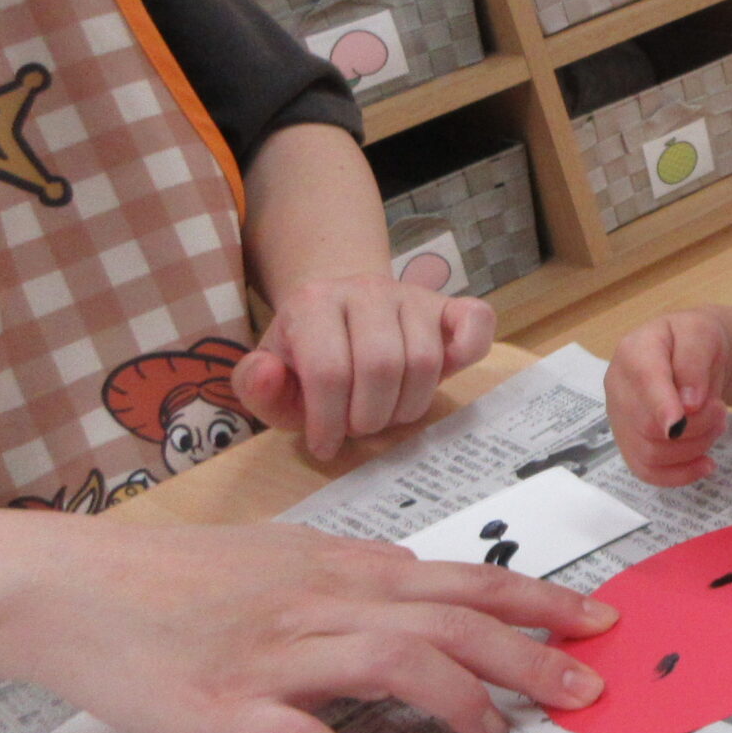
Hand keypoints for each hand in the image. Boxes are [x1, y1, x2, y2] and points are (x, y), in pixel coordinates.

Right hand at [3, 521, 617, 732]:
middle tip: (587, 690)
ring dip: (455, 701)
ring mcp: (274, 655)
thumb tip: (420, 582)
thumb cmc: (177, 576)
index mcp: (341, 569)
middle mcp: (321, 604)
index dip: (535, 602)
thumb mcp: (282, 554)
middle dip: (528, 655)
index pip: (461, 581)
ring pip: (391, 661)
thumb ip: (355, 572)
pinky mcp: (225, 708)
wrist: (71, 588)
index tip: (597, 621)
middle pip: (449, 622)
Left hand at [234, 276, 496, 462]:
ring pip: (425, 361)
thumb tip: (271, 370)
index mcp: (313, 302)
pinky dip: (467, 355)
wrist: (339, 312)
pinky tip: (441, 378)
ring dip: (407, 406)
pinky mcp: (448, 303)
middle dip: (370, 416)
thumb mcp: (270, 378)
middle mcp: (365, 288)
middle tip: (360, 428)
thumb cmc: (305, 357)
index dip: (329, 421)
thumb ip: (256, 386)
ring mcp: (411, 293)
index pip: (328, 372)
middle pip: (381, 367)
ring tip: (386, 412)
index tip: (324, 444)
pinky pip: (475, 323)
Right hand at [605, 312, 731, 486]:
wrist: (690, 353)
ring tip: (716, 426)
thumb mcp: (701, 333)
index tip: (680, 424)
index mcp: (633, 352)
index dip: (661, 406)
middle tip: (720, 411)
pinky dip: (680, 474)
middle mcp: (618, 388)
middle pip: (648, 425)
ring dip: (694, 447)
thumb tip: (690, 403)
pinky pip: (648, 472)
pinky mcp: (630, 443)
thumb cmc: (693, 339)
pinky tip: (706, 464)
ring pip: (650, 453)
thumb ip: (693, 361)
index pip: (643, 382)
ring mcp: (621, 419)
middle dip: (695, 426)